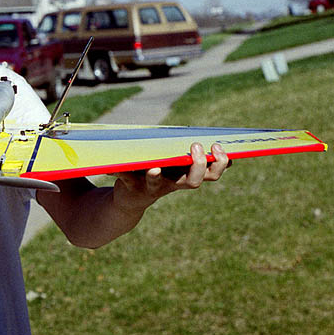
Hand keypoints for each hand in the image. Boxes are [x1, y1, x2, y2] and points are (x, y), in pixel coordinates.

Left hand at [113, 142, 229, 205]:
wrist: (132, 198)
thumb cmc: (157, 173)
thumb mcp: (174, 163)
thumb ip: (186, 153)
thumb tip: (208, 136)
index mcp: (185, 175)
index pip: (211, 173)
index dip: (220, 163)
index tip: (219, 146)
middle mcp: (172, 183)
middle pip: (193, 181)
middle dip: (198, 165)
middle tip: (196, 146)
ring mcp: (152, 186)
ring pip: (157, 183)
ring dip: (156, 176)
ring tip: (155, 167)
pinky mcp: (131, 186)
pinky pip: (126, 178)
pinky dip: (120, 172)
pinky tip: (113, 167)